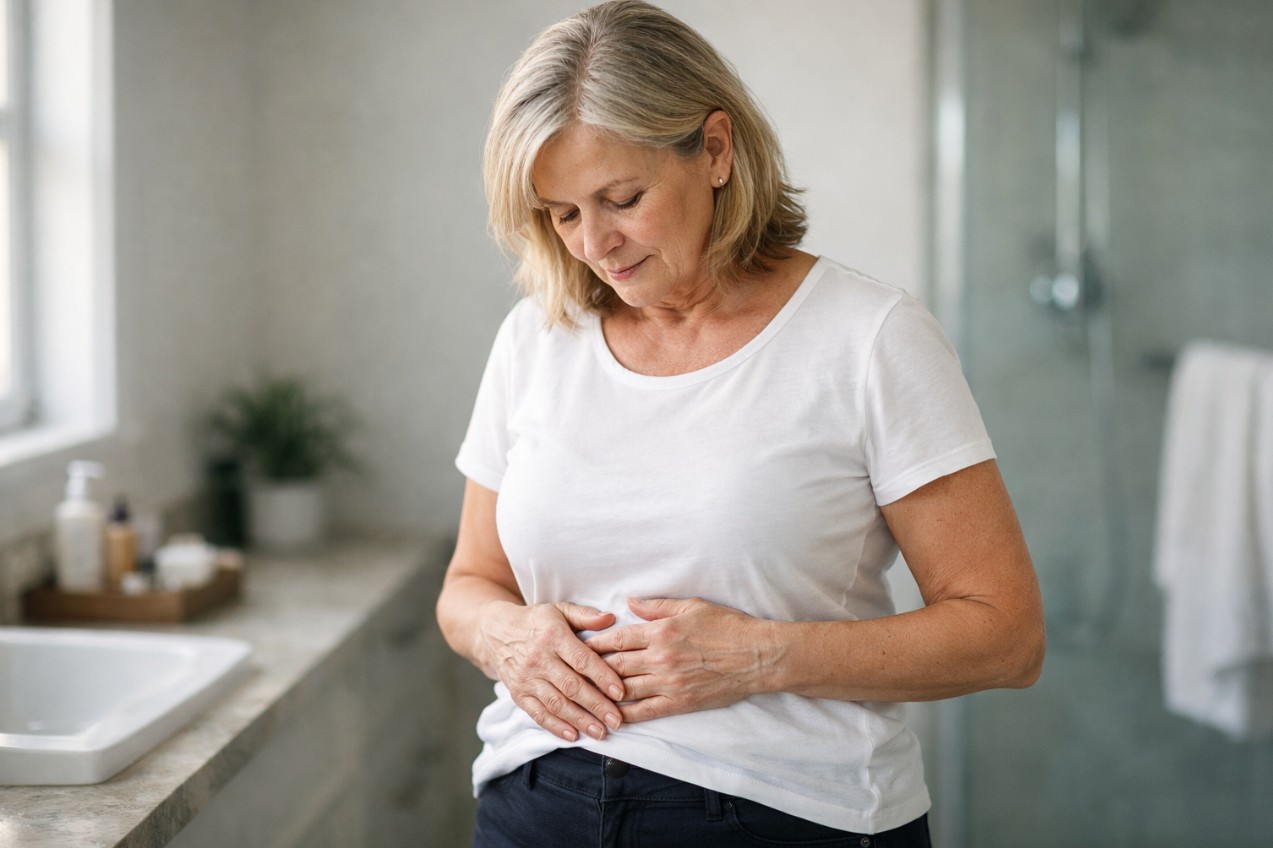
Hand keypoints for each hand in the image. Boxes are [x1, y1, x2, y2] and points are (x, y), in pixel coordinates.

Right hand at [477, 601, 626, 742]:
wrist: (496, 632)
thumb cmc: (536, 621)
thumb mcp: (560, 610)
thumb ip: (586, 615)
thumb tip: (611, 618)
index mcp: (553, 636)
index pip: (581, 660)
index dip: (602, 677)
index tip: (621, 692)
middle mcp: (538, 659)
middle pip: (571, 686)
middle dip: (597, 706)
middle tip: (617, 720)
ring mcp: (526, 678)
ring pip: (556, 703)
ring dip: (580, 720)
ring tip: (601, 732)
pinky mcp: (518, 693)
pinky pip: (538, 713)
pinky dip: (555, 726)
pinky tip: (573, 735)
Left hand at [585, 597, 777, 722]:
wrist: (756, 656)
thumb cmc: (727, 626)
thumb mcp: (691, 606)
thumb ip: (657, 607)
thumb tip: (630, 603)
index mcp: (660, 631)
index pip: (617, 638)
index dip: (594, 643)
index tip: (577, 645)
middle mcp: (659, 658)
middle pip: (614, 665)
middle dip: (591, 668)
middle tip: (570, 671)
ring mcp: (668, 683)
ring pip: (624, 689)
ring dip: (601, 693)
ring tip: (581, 695)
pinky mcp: (679, 702)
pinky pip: (645, 711)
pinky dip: (624, 715)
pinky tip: (610, 718)